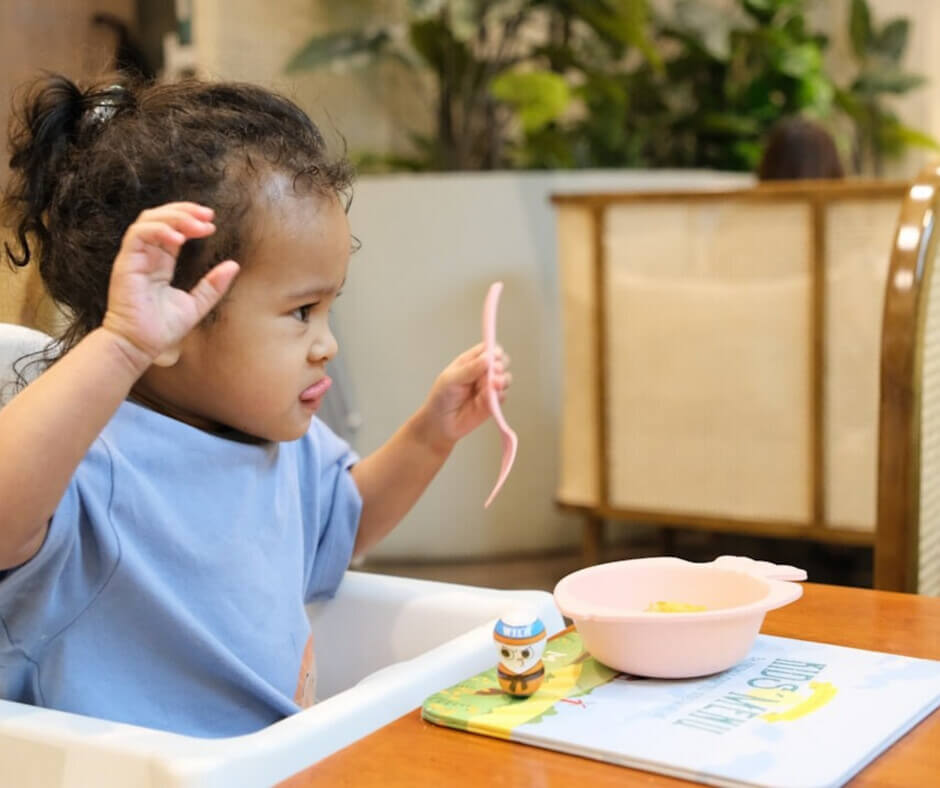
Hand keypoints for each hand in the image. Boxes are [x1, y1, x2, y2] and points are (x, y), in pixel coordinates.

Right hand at [101, 202, 239, 369]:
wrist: (140, 346)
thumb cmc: (162, 329)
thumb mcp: (196, 305)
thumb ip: (212, 286)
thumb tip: (233, 265)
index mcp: (161, 262)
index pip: (173, 229)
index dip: (191, 221)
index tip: (212, 224)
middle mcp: (147, 256)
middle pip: (161, 218)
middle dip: (185, 211)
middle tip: (208, 215)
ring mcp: (134, 257)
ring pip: (148, 220)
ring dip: (175, 216)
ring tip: (198, 224)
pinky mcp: (125, 263)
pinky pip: (138, 235)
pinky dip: (159, 230)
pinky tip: (179, 238)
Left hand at [416, 342, 511, 452]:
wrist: (441, 424)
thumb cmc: (441, 398)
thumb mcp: (451, 379)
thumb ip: (470, 369)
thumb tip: (488, 358)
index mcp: (471, 362)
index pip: (487, 349)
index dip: (493, 350)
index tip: (494, 355)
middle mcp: (482, 373)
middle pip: (501, 362)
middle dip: (501, 365)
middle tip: (494, 370)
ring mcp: (489, 387)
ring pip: (505, 378)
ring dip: (502, 380)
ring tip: (494, 384)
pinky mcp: (493, 403)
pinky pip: (503, 396)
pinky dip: (499, 395)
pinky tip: (490, 397)